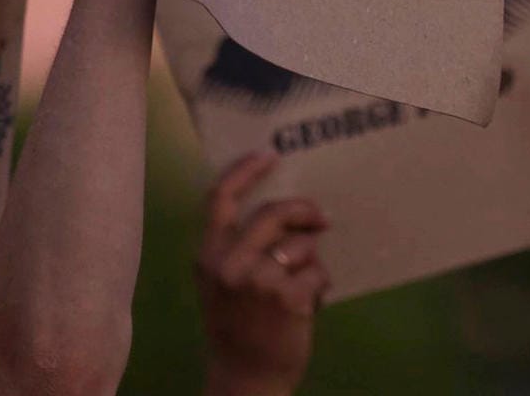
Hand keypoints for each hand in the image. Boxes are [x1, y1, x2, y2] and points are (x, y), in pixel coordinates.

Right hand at [197, 153, 329, 395]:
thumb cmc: (238, 327)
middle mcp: (228, 263)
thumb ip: (240, 247)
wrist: (246, 378)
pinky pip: (318, 272)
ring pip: (301, 245)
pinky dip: (321, 285)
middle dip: (304, 211)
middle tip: (321, 219)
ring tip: (305, 285)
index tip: (270, 154)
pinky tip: (312, 303)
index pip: (220, 198)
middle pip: (273, 212)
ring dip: (312, 262)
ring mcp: (257, 280)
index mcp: (208, 256)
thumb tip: (289, 211)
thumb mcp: (222, 282)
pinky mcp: (286, 296)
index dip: (245, 170)